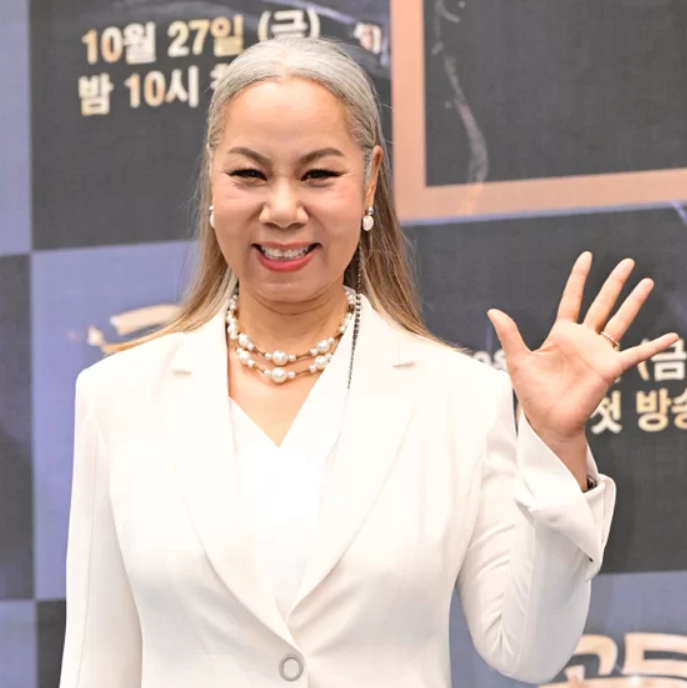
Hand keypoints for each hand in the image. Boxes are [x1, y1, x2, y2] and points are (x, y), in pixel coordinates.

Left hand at [487, 252, 678, 484]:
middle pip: (602, 304)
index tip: (587, 256)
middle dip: (614, 283)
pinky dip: (654, 346)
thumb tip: (492, 310)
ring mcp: (598, 353)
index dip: (579, 278)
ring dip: (634, 302)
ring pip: (620, 321)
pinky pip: (636, 355)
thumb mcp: (518, 360)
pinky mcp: (609, 369)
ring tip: (647, 282)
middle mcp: (583, 340)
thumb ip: (510, 334)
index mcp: (561, 334)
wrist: (547, 420)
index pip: (571, 299)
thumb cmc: (533, 393)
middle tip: (628, 261)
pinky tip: (672, 337)